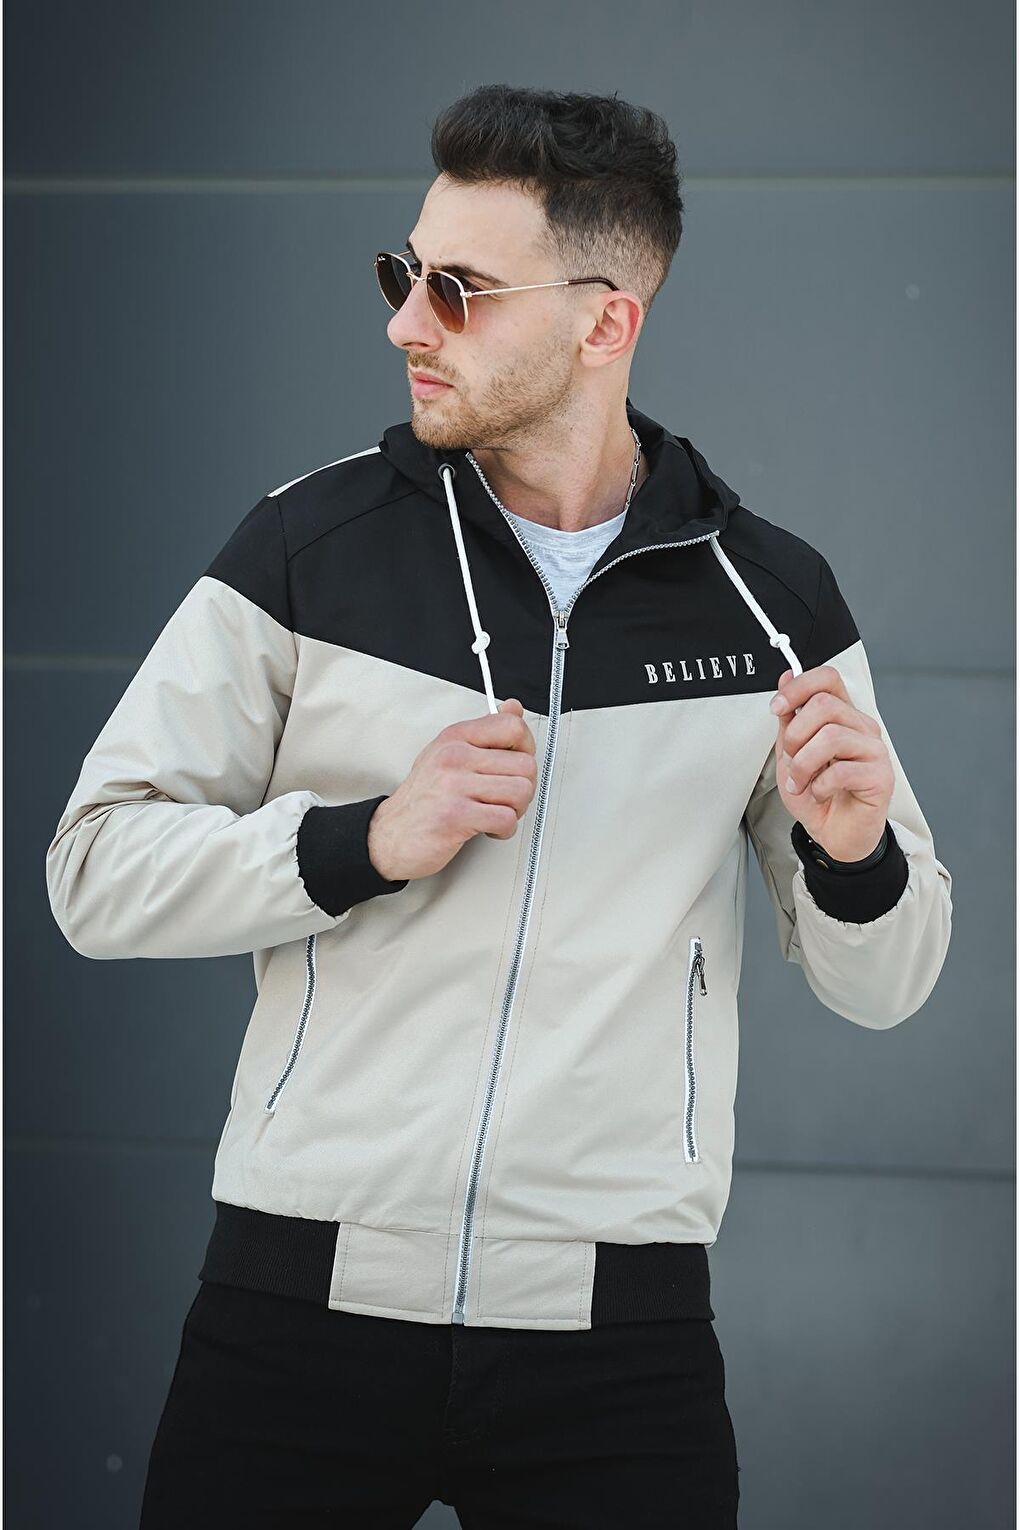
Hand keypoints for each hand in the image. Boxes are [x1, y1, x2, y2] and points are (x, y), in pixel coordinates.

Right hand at [366, 698, 537, 881]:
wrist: (389, 836)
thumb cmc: (422, 798)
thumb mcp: (449, 754)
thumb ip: (485, 732)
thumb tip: (513, 707)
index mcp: (456, 737)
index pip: (513, 726)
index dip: (526, 748)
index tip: (516, 764)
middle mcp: (454, 757)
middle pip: (525, 764)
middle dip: (523, 788)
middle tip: (504, 798)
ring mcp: (454, 785)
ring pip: (521, 791)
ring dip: (515, 810)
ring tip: (495, 813)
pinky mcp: (456, 816)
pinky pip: (506, 819)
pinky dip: (504, 830)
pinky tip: (487, 828)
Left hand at [770, 665, 893, 860]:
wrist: (834, 834)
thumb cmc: (818, 794)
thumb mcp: (791, 753)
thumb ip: (790, 718)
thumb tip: (786, 678)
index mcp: (842, 716)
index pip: (828, 679)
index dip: (799, 686)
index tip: (778, 706)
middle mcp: (861, 727)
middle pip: (824, 705)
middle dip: (795, 735)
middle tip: (792, 759)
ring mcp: (874, 750)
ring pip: (831, 736)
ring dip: (804, 764)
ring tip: (802, 781)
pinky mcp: (880, 776)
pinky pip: (842, 770)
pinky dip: (820, 787)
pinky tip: (820, 794)